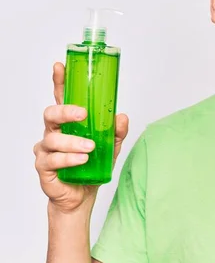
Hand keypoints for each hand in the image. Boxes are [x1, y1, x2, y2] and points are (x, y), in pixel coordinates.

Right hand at [33, 62, 129, 212]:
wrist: (81, 196)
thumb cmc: (92, 166)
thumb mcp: (111, 146)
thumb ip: (117, 131)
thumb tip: (122, 116)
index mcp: (69, 123)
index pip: (61, 97)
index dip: (59, 81)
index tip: (60, 66)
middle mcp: (54, 132)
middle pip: (51, 113)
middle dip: (66, 111)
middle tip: (83, 113)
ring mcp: (46, 149)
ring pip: (53, 139)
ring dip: (72, 142)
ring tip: (90, 147)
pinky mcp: (44, 167)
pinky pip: (52, 160)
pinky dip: (68, 159)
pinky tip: (81, 160)